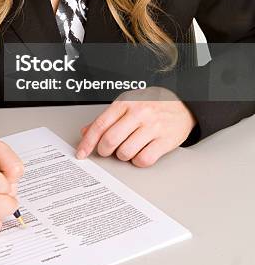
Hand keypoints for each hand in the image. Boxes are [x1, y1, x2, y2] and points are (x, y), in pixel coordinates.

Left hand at [76, 86, 196, 166]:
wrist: (183, 103)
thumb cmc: (152, 104)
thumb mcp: (127, 104)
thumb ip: (107, 118)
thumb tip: (85, 132)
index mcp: (126, 103)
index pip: (100, 125)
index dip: (87, 142)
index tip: (81, 153)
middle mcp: (139, 113)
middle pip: (110, 140)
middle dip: (104, 150)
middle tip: (107, 150)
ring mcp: (152, 127)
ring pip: (125, 152)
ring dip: (122, 155)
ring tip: (128, 147)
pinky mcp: (165, 140)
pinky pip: (143, 160)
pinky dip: (137, 161)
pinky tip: (140, 152)